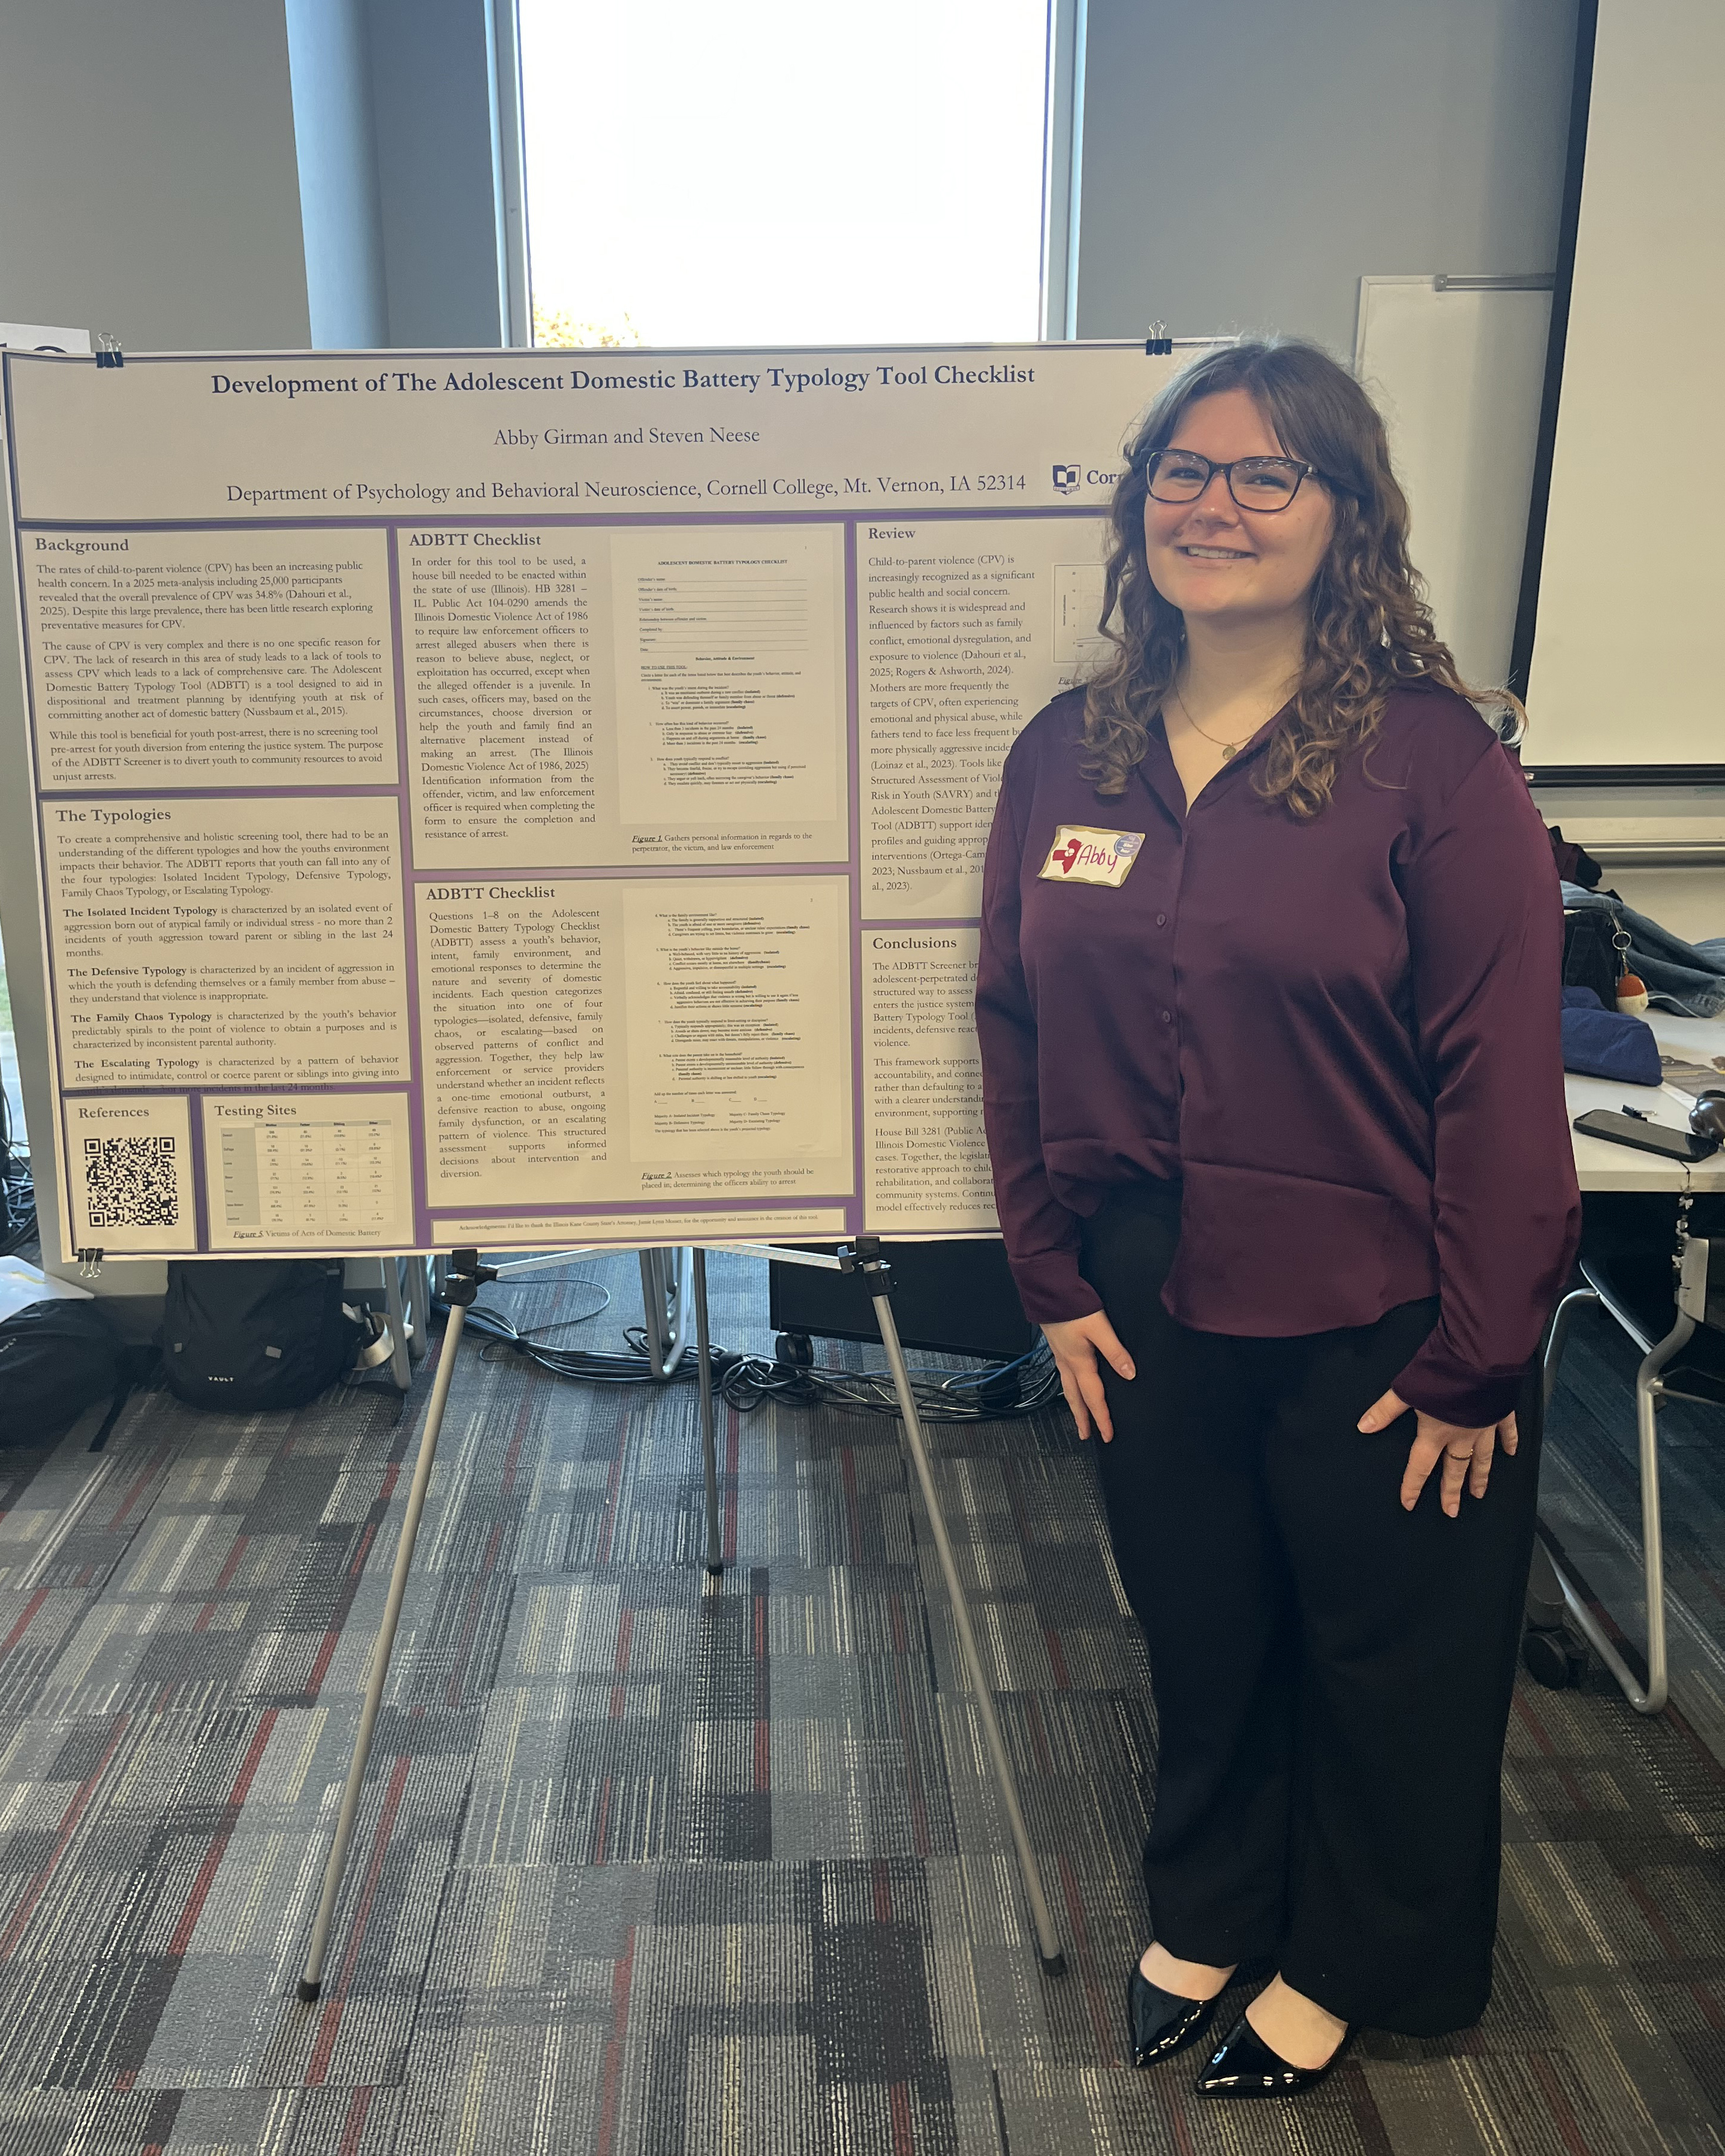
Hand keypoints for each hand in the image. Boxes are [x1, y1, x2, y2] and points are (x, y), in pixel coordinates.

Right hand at [1042, 1311, 1134, 1441]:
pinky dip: (1068, 1386)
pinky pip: (1063, 1374)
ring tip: (1078, 1415)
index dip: (1102, 1418)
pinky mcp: (1057, 1345)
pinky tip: (1071, 1381)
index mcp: (1079, 1362)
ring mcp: (1060, 1354)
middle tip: (1085, 1435)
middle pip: (1075, 1398)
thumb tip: (1130, 1374)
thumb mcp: (1099, 1328)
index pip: (1093, 1397)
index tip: (1107, 1436)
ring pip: (1067, 1387)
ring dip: (1074, 1404)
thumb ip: (1115, 1352)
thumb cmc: (1071, 1306)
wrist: (1048, 1288)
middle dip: (1082, 1418)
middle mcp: (1067, 1362)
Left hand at [1358, 1388, 1517, 1516]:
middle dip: (1451, 1491)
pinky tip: (1511, 1453)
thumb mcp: (1406, 1391)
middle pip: (1454, 1469)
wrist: (1479, 1358)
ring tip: (1478, 1493)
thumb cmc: (1442, 1375)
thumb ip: (1385, 1411)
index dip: (1412, 1486)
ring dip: (1480, 1476)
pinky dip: (1509, 1442)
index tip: (1409, 1504)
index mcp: (1436, 1433)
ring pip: (1483, 1458)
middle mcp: (1462, 1436)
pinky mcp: (1501, 1412)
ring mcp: (1485, 1426)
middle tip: (1452, 1511)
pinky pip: (1507, 1432)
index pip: (1420, 1466)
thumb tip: (1363, 1427)